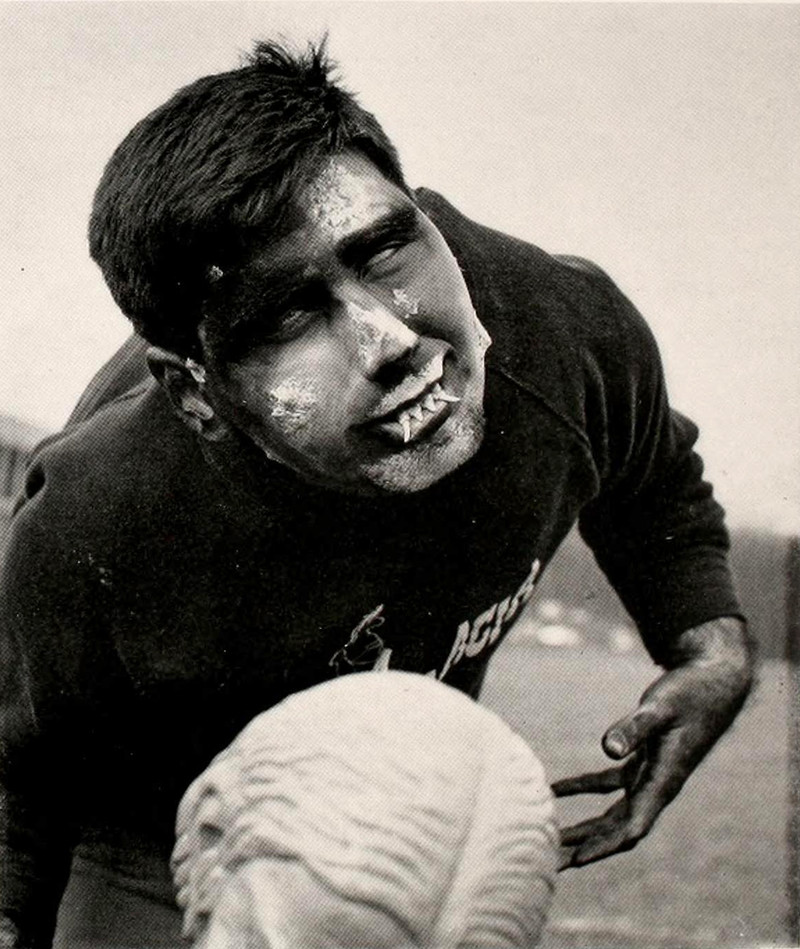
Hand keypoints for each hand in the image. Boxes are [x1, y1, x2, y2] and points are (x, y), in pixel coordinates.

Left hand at [552, 617, 752, 868]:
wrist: (713, 681)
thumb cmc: (689, 693)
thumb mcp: (659, 708)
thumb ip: (634, 729)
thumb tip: (607, 749)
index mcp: (664, 781)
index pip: (631, 826)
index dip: (604, 845)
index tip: (576, 859)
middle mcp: (657, 786)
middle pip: (617, 829)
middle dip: (586, 847)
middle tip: (551, 864)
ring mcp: (650, 775)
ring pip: (612, 812)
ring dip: (584, 827)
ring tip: (550, 841)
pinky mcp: (644, 760)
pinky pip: (609, 784)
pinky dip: (583, 788)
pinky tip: (557, 788)